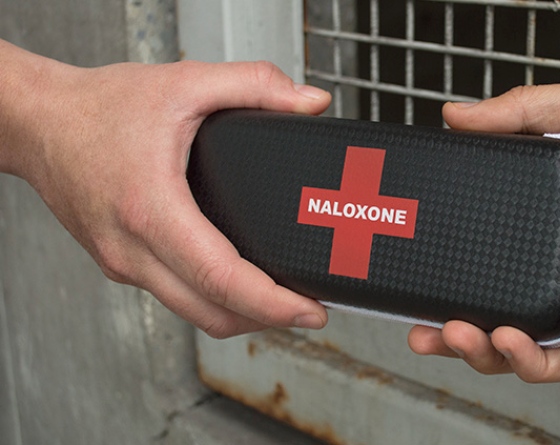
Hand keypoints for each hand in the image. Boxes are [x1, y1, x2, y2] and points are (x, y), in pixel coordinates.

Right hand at [0, 40, 330, 337]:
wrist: (38, 122)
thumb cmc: (99, 107)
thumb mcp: (185, 82)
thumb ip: (255, 85)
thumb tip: (311, 102)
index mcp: (152, 210)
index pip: (221, 278)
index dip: (272, 304)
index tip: (310, 311)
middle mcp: (133, 249)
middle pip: (211, 314)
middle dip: (269, 320)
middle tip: (310, 310)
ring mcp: (123, 263)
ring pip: (193, 313)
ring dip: (241, 315)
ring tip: (282, 300)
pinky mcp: (120, 263)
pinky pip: (174, 297)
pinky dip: (213, 299)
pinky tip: (238, 281)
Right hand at [408, 78, 559, 381]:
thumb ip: (521, 112)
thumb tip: (455, 115)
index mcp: (551, 208)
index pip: (489, 249)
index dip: (450, 270)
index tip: (416, 276)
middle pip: (499, 304)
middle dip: (456, 328)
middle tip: (428, 329)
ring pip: (530, 339)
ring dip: (489, 351)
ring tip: (463, 336)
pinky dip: (543, 363)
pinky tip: (514, 346)